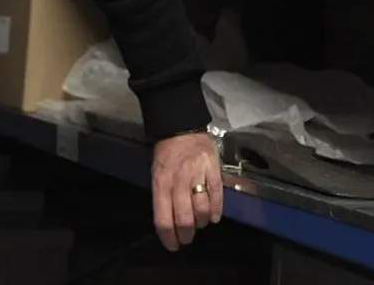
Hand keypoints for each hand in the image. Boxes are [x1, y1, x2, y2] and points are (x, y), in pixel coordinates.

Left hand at [150, 131, 222, 250]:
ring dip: (201, 223)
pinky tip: (213, 217)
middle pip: (184, 218)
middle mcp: (178, 181)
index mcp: (161, 183)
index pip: (163, 218)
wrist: (182, 127)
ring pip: (201, 209)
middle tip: (187, 239)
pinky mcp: (214, 169)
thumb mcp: (156, 173)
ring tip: (200, 224)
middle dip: (186, 234)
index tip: (173, 246)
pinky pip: (217, 195)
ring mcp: (197, 174)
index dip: (168, 237)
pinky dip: (216, 210)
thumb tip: (169, 222)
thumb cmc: (166, 154)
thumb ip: (162, 196)